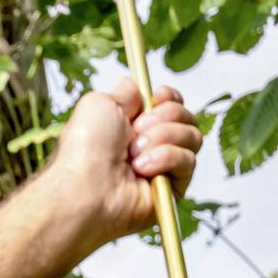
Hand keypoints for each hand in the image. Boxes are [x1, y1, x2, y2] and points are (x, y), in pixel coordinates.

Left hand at [49, 80, 201, 265]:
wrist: (86, 187)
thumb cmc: (86, 148)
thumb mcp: (101, 103)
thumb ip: (126, 92)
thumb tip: (139, 88)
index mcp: (133, 124)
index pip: (172, 103)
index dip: (169, 97)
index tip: (158, 96)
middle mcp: (151, 144)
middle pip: (186, 116)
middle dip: (164, 117)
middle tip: (136, 131)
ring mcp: (164, 167)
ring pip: (192, 136)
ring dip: (163, 137)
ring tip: (134, 154)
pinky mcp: (173, 189)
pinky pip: (188, 160)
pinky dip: (166, 159)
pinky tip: (142, 170)